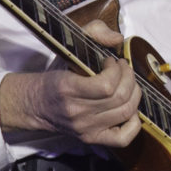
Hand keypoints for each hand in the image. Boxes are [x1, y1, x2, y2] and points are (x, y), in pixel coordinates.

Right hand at [0, 20, 141, 148]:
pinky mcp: (92, 139)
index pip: (106, 86)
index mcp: (68, 89)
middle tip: (122, 68)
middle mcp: (78, 113)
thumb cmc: (55, 75)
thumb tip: (118, 39)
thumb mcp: (68, 47)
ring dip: (133, 92)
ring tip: (126, 82)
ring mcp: (86, 129)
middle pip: (120, 98)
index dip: (116, 70)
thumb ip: (93, 31)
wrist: (36, 104)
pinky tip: (129, 107)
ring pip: (125, 113)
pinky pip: (123, 138)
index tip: (110, 61)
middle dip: (129, 77)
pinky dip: (134, 122)